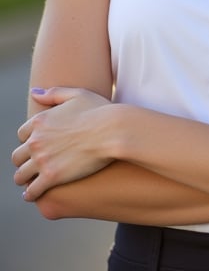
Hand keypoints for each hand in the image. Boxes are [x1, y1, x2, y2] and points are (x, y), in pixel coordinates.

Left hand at [12, 87, 113, 201]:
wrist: (112, 131)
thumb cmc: (99, 111)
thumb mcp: (77, 94)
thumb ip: (53, 94)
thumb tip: (34, 93)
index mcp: (40, 121)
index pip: (22, 135)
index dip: (29, 141)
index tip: (37, 146)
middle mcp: (36, 140)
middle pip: (18, 156)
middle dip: (23, 161)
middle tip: (32, 166)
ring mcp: (42, 159)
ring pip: (20, 175)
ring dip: (24, 179)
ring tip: (29, 182)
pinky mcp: (51, 177)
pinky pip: (32, 191)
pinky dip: (30, 194)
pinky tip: (33, 194)